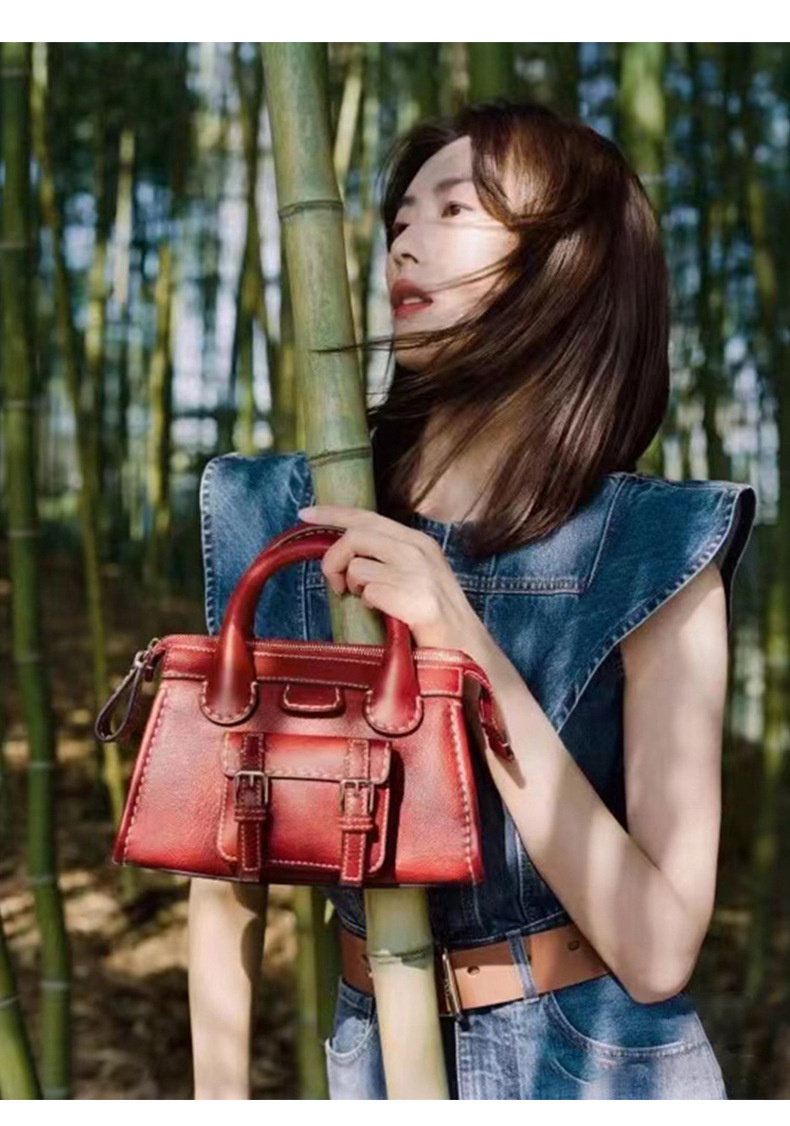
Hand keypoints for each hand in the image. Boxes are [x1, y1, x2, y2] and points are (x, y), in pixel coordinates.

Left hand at [296, 503, 487, 653]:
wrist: (470, 654)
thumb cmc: (434, 621)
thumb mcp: (414, 577)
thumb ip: (386, 560)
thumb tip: (344, 557)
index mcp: (418, 541)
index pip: (367, 516)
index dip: (332, 512)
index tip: (304, 513)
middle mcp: (419, 550)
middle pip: (355, 536)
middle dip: (333, 560)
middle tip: (336, 587)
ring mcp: (420, 573)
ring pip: (358, 567)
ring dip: (353, 589)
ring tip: (368, 603)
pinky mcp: (418, 599)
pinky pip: (370, 593)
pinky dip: (368, 606)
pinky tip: (384, 616)